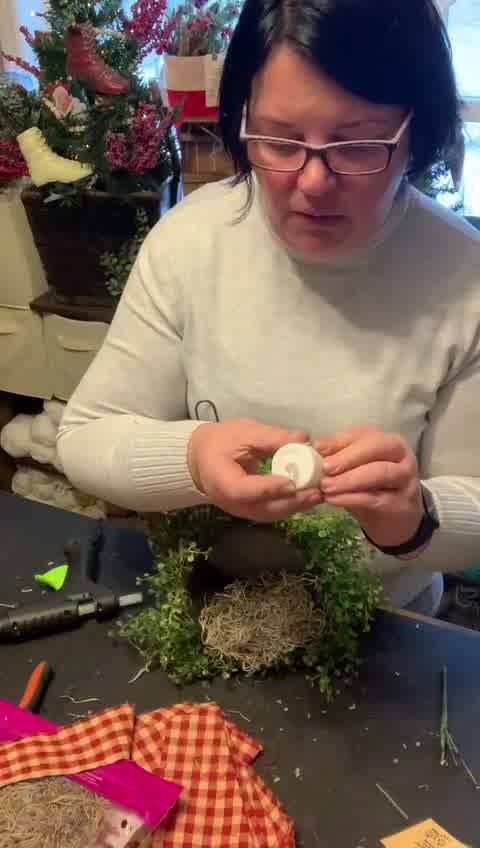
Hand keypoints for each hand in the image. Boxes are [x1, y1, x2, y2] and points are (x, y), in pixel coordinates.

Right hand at [188, 418, 323, 521]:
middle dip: (292, 501)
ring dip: (296, 506)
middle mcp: (230, 502)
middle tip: (317, 490)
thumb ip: (272, 437)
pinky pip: (272, 513)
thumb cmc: (220, 441)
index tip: (292, 482)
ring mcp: (241, 510)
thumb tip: (303, 438)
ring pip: (271, 514)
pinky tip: (308, 496)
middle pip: (263, 508)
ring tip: (318, 494)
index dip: (269, 488)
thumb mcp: (244, 432)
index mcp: (221, 480)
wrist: (201, 457)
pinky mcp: (250, 511)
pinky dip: (290, 506)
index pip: (245, 490)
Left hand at [314, 426, 423, 547]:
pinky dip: (351, 498)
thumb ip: (341, 458)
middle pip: (377, 448)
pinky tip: (334, 500)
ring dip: (349, 479)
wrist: (397, 520)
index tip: (317, 447)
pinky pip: (376, 498)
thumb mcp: (357, 469)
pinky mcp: (401, 504)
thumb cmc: (373, 488)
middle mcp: (402, 457)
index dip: (340, 440)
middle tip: (325, 468)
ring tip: (326, 486)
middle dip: (348, 457)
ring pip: (380, 473)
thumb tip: (314, 450)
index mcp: (388, 442)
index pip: (364, 434)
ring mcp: (406, 480)